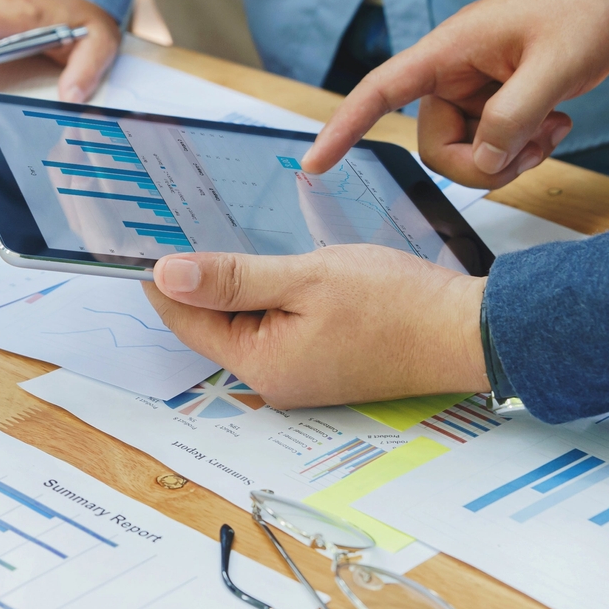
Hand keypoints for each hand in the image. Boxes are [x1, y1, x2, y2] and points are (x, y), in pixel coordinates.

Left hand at [144, 246, 487, 407]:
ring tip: (230, 242)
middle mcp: (274, 380)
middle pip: (212, 326)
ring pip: (245, 325)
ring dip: (235, 288)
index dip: (163, 280)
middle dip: (198, 282)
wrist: (464, 330)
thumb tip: (166, 274)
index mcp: (261, 364)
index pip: (186, 320)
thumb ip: (232, 277)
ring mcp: (299, 376)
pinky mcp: (321, 364)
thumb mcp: (304, 277)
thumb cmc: (396, 304)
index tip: (144, 241)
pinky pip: (275, 329)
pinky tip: (275, 269)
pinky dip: (267, 299)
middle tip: (185, 228)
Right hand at [303, 0, 608, 187]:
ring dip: (511, 155)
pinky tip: (556, 122)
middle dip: (482, 162)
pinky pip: (493, 143)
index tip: (315, 164)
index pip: (379, 91)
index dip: (344, 128)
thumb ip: (512, 118)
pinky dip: (524, 147)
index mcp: (448, 52)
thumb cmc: (582, 5)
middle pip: (436, 145)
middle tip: (533, 147)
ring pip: (468, 151)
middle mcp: (453, 72)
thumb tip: (484, 158)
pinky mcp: (499, 98)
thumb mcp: (554, 66)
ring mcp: (476, 88)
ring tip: (553, 127)